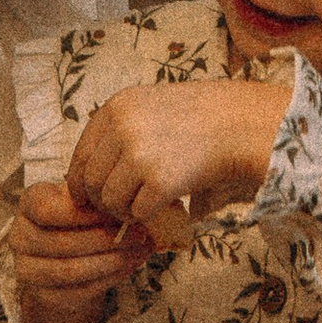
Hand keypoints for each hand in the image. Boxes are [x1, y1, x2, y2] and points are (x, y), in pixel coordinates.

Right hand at [10, 177, 149, 322]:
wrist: (67, 252)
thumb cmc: (81, 215)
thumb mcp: (85, 198)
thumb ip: (98, 198)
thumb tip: (131, 205)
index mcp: (29, 203)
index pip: (48, 210)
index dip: (83, 213)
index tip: (117, 210)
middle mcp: (19, 236)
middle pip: (62, 243)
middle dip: (107, 240)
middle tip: (140, 234)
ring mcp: (26, 269)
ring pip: (70, 270)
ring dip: (112, 262)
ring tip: (140, 251)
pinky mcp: (42, 294)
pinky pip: (77, 291)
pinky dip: (108, 279)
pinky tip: (129, 266)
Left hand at [69, 71, 289, 233]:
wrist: (241, 123)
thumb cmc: (200, 117)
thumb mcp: (151, 108)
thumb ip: (120, 134)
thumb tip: (85, 181)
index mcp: (117, 107)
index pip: (80, 155)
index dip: (82, 181)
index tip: (91, 196)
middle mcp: (122, 127)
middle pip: (91, 181)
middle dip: (105, 200)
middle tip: (126, 204)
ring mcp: (139, 154)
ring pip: (110, 200)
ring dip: (127, 209)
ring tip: (148, 202)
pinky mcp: (159, 180)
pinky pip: (137, 212)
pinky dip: (149, 215)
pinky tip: (167, 202)